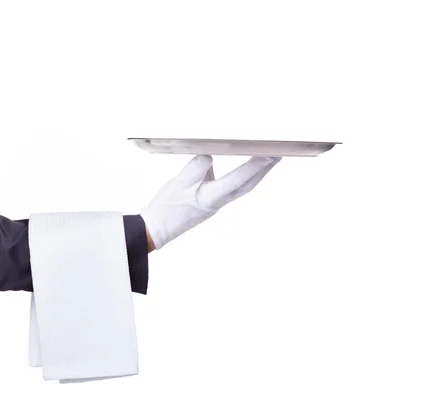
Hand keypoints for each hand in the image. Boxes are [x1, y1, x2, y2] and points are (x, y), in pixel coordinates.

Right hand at [141, 155, 280, 249]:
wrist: (154, 230)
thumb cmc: (164, 209)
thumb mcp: (178, 183)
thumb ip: (197, 167)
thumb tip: (210, 155)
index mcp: (211, 198)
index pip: (238, 179)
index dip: (256, 166)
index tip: (272, 154)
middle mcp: (217, 203)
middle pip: (247, 185)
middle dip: (264, 169)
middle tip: (279, 153)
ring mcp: (214, 204)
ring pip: (240, 187)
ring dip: (255, 173)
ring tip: (267, 159)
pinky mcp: (208, 203)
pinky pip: (229, 187)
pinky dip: (240, 176)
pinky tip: (240, 169)